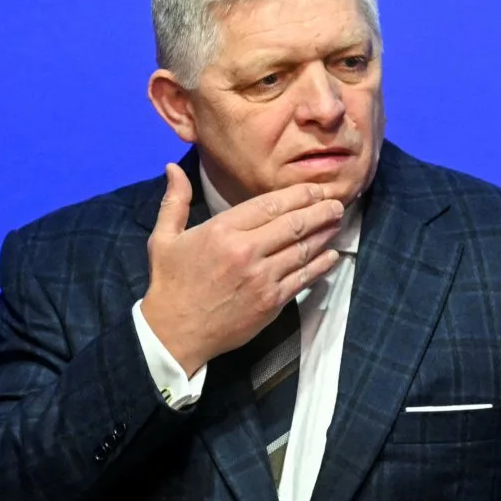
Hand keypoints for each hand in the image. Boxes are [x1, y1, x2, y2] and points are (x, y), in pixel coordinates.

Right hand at [139, 162, 344, 374]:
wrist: (174, 334)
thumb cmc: (169, 284)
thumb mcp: (163, 238)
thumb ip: (174, 200)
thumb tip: (173, 167)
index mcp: (222, 230)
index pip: (270, 204)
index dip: (299, 194)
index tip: (316, 189)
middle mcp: (246, 251)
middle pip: (294, 223)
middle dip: (320, 210)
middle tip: (337, 203)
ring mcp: (262, 277)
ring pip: (303, 249)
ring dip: (325, 234)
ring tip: (338, 222)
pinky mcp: (272, 301)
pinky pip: (304, 278)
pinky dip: (322, 264)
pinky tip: (332, 255)